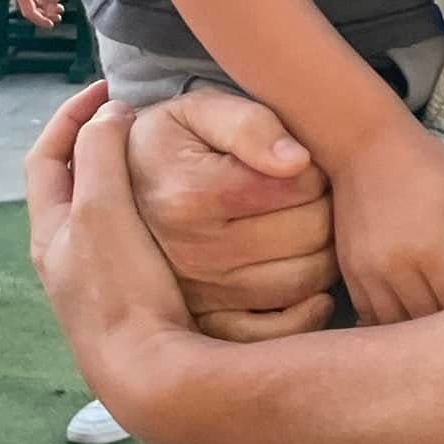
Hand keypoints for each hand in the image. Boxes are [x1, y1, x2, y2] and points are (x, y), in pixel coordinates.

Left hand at [27, 85, 202, 439]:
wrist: (151, 375)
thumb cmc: (120, 288)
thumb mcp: (102, 208)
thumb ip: (101, 154)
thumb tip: (111, 114)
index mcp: (52, 230)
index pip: (45, 157)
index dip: (69, 115)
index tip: (108, 88)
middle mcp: (68, 256)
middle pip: (75, 184)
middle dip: (102, 146)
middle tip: (141, 119)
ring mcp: (100, 280)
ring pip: (110, 212)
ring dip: (135, 178)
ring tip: (171, 155)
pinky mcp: (136, 298)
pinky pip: (141, 237)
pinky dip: (160, 210)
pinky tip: (193, 208)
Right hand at [127, 88, 338, 340]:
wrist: (118, 190)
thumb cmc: (173, 141)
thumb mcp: (201, 110)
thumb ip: (250, 124)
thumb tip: (298, 160)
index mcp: (191, 196)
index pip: (298, 185)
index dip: (316, 167)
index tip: (303, 161)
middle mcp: (193, 254)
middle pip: (308, 234)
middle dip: (326, 206)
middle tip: (314, 193)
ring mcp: (201, 297)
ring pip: (304, 281)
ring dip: (324, 251)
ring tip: (307, 225)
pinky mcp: (209, 326)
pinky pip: (278, 332)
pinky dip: (308, 310)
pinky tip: (310, 282)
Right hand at [330, 114, 443, 325]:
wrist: (362, 144)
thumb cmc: (421, 163)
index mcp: (430, 248)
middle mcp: (395, 269)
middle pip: (428, 321)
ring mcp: (367, 274)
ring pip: (397, 326)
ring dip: (419, 332)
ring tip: (438, 325)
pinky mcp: (348, 273)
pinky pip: (370, 316)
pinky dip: (390, 325)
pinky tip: (406, 318)